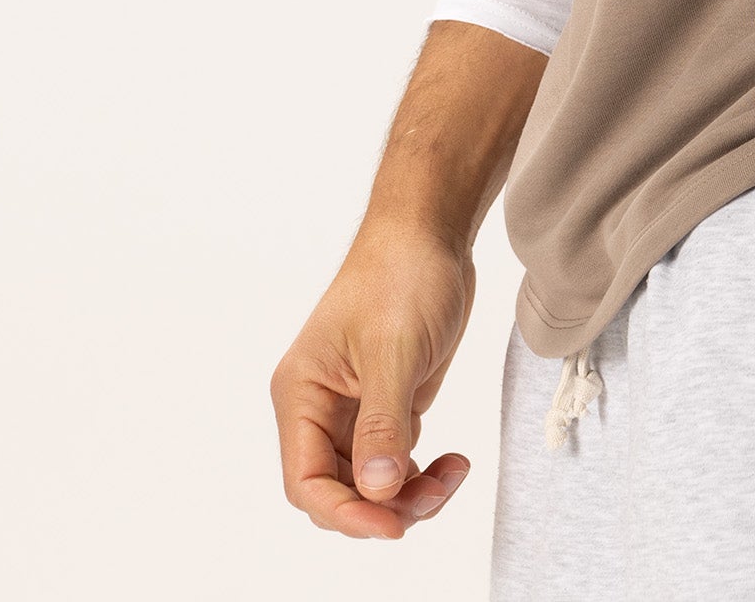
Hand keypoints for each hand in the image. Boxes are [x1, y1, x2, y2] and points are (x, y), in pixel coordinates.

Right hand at [271, 215, 478, 539]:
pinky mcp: (387, 403)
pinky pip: (394, 462)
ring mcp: (354, 408)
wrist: (430, 231)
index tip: (392, 524)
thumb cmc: (401, 273)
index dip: (346, 512)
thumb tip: (377, 491)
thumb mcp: (393, 350)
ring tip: (453, 475)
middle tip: (435, 495)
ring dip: (409, 495)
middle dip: (384, 506)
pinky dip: (421, 474)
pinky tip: (452, 463)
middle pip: (338, 491)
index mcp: (301, 393)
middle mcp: (320, 407)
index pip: (306, 481)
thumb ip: (382, 424)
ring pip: (370, 483)